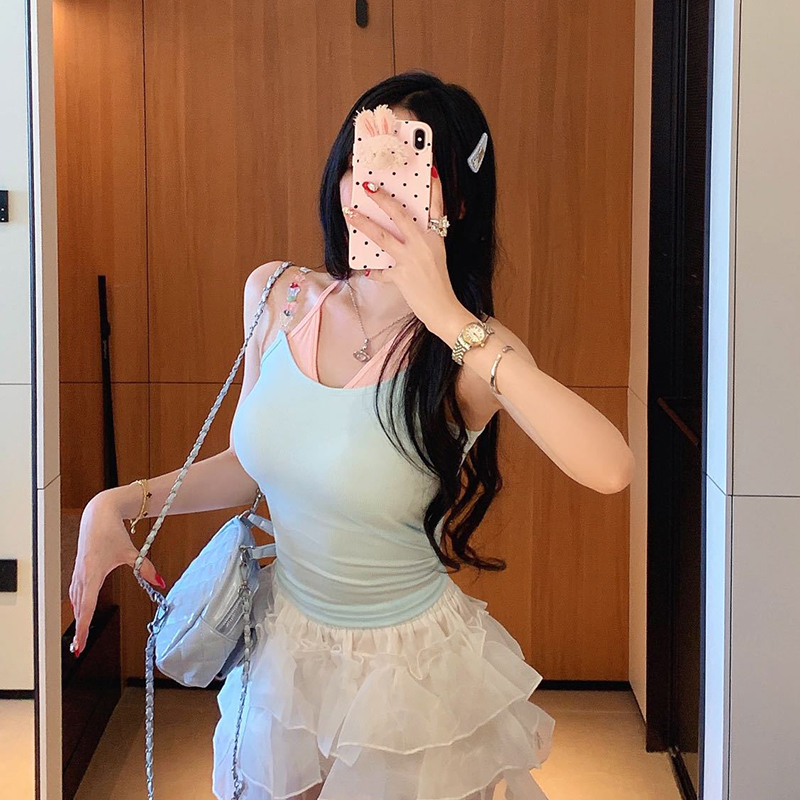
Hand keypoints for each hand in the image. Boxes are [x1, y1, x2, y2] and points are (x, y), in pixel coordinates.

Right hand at [68, 491, 163, 656]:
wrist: (98, 514)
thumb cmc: (111, 531)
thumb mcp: (131, 551)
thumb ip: (146, 568)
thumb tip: (160, 582)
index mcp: (92, 573)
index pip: (87, 607)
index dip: (83, 627)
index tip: (80, 644)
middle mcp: (82, 575)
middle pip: (78, 607)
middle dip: (79, 627)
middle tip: (78, 647)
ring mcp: (78, 571)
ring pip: (75, 599)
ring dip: (77, 616)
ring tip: (79, 634)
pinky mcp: (79, 568)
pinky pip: (75, 590)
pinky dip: (76, 603)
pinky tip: (79, 609)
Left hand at [342, 174, 467, 333]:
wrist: (443, 309)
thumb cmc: (440, 283)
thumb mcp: (437, 256)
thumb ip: (422, 242)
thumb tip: (405, 233)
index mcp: (436, 238)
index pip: (437, 207)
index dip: (435, 188)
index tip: (430, 171)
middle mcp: (423, 245)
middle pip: (400, 216)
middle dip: (382, 199)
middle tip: (368, 187)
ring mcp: (411, 260)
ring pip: (382, 237)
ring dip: (363, 224)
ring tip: (349, 214)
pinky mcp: (401, 276)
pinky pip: (381, 271)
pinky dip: (373, 272)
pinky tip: (365, 270)